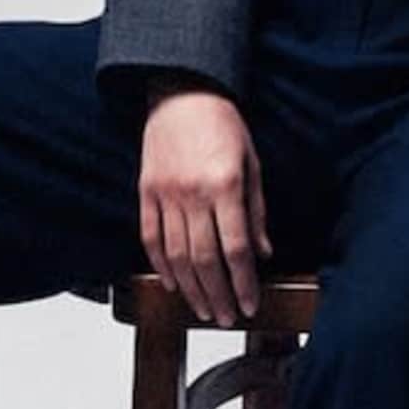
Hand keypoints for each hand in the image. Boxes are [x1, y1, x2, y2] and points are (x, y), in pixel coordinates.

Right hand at [139, 83, 264, 324]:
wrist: (181, 90)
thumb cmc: (222, 122)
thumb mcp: (252, 161)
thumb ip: (256, 211)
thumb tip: (262, 253)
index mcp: (225, 185)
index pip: (236, 248)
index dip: (244, 283)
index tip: (250, 305)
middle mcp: (193, 193)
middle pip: (205, 259)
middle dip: (218, 295)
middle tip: (227, 318)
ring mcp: (165, 194)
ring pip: (177, 255)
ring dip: (192, 289)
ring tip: (204, 310)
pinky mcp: (146, 191)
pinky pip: (151, 237)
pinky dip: (161, 265)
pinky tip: (173, 284)